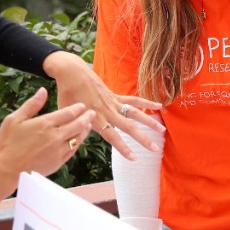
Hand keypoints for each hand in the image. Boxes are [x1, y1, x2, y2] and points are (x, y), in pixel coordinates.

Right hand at [0, 88, 94, 205]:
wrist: (5, 170)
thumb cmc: (7, 144)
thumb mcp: (14, 119)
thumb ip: (32, 105)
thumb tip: (43, 90)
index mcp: (45, 124)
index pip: (68, 113)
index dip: (77, 108)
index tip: (82, 105)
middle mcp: (55, 136)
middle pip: (78, 124)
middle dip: (87, 117)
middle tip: (92, 112)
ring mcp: (59, 150)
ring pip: (79, 137)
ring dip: (85, 130)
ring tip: (88, 124)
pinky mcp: (59, 161)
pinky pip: (73, 150)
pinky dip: (79, 142)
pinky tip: (79, 139)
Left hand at [42, 50, 163, 160]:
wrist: (70, 71)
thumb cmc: (66, 93)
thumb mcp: (66, 113)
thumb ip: (75, 126)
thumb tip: (77, 141)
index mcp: (95, 117)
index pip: (112, 136)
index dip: (123, 147)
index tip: (134, 158)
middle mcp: (107, 111)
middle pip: (129, 127)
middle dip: (143, 138)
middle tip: (155, 148)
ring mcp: (113, 102)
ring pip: (135, 113)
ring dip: (149, 121)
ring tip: (162, 130)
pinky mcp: (115, 95)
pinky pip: (133, 100)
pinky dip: (146, 102)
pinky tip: (159, 106)